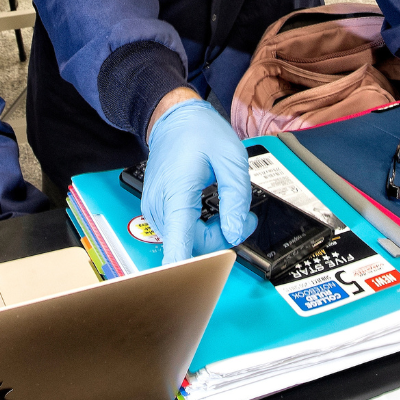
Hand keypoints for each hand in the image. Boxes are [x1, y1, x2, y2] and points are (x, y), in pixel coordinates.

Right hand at [144, 90, 254, 263]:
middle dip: (222, 238)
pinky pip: (181, 232)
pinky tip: (210, 210)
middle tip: (245, 217)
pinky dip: (199, 228)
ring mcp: (155, 211)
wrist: (172, 118)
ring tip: (229, 209)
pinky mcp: (157, 211)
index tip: (206, 280)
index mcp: (176, 193)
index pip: (178, 247)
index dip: (194, 271)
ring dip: (212, 234)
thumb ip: (236, 197)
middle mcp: (160, 207)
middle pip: (191, 247)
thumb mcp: (231, 157)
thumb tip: (237, 231)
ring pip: (187, 242)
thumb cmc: (198, 133)